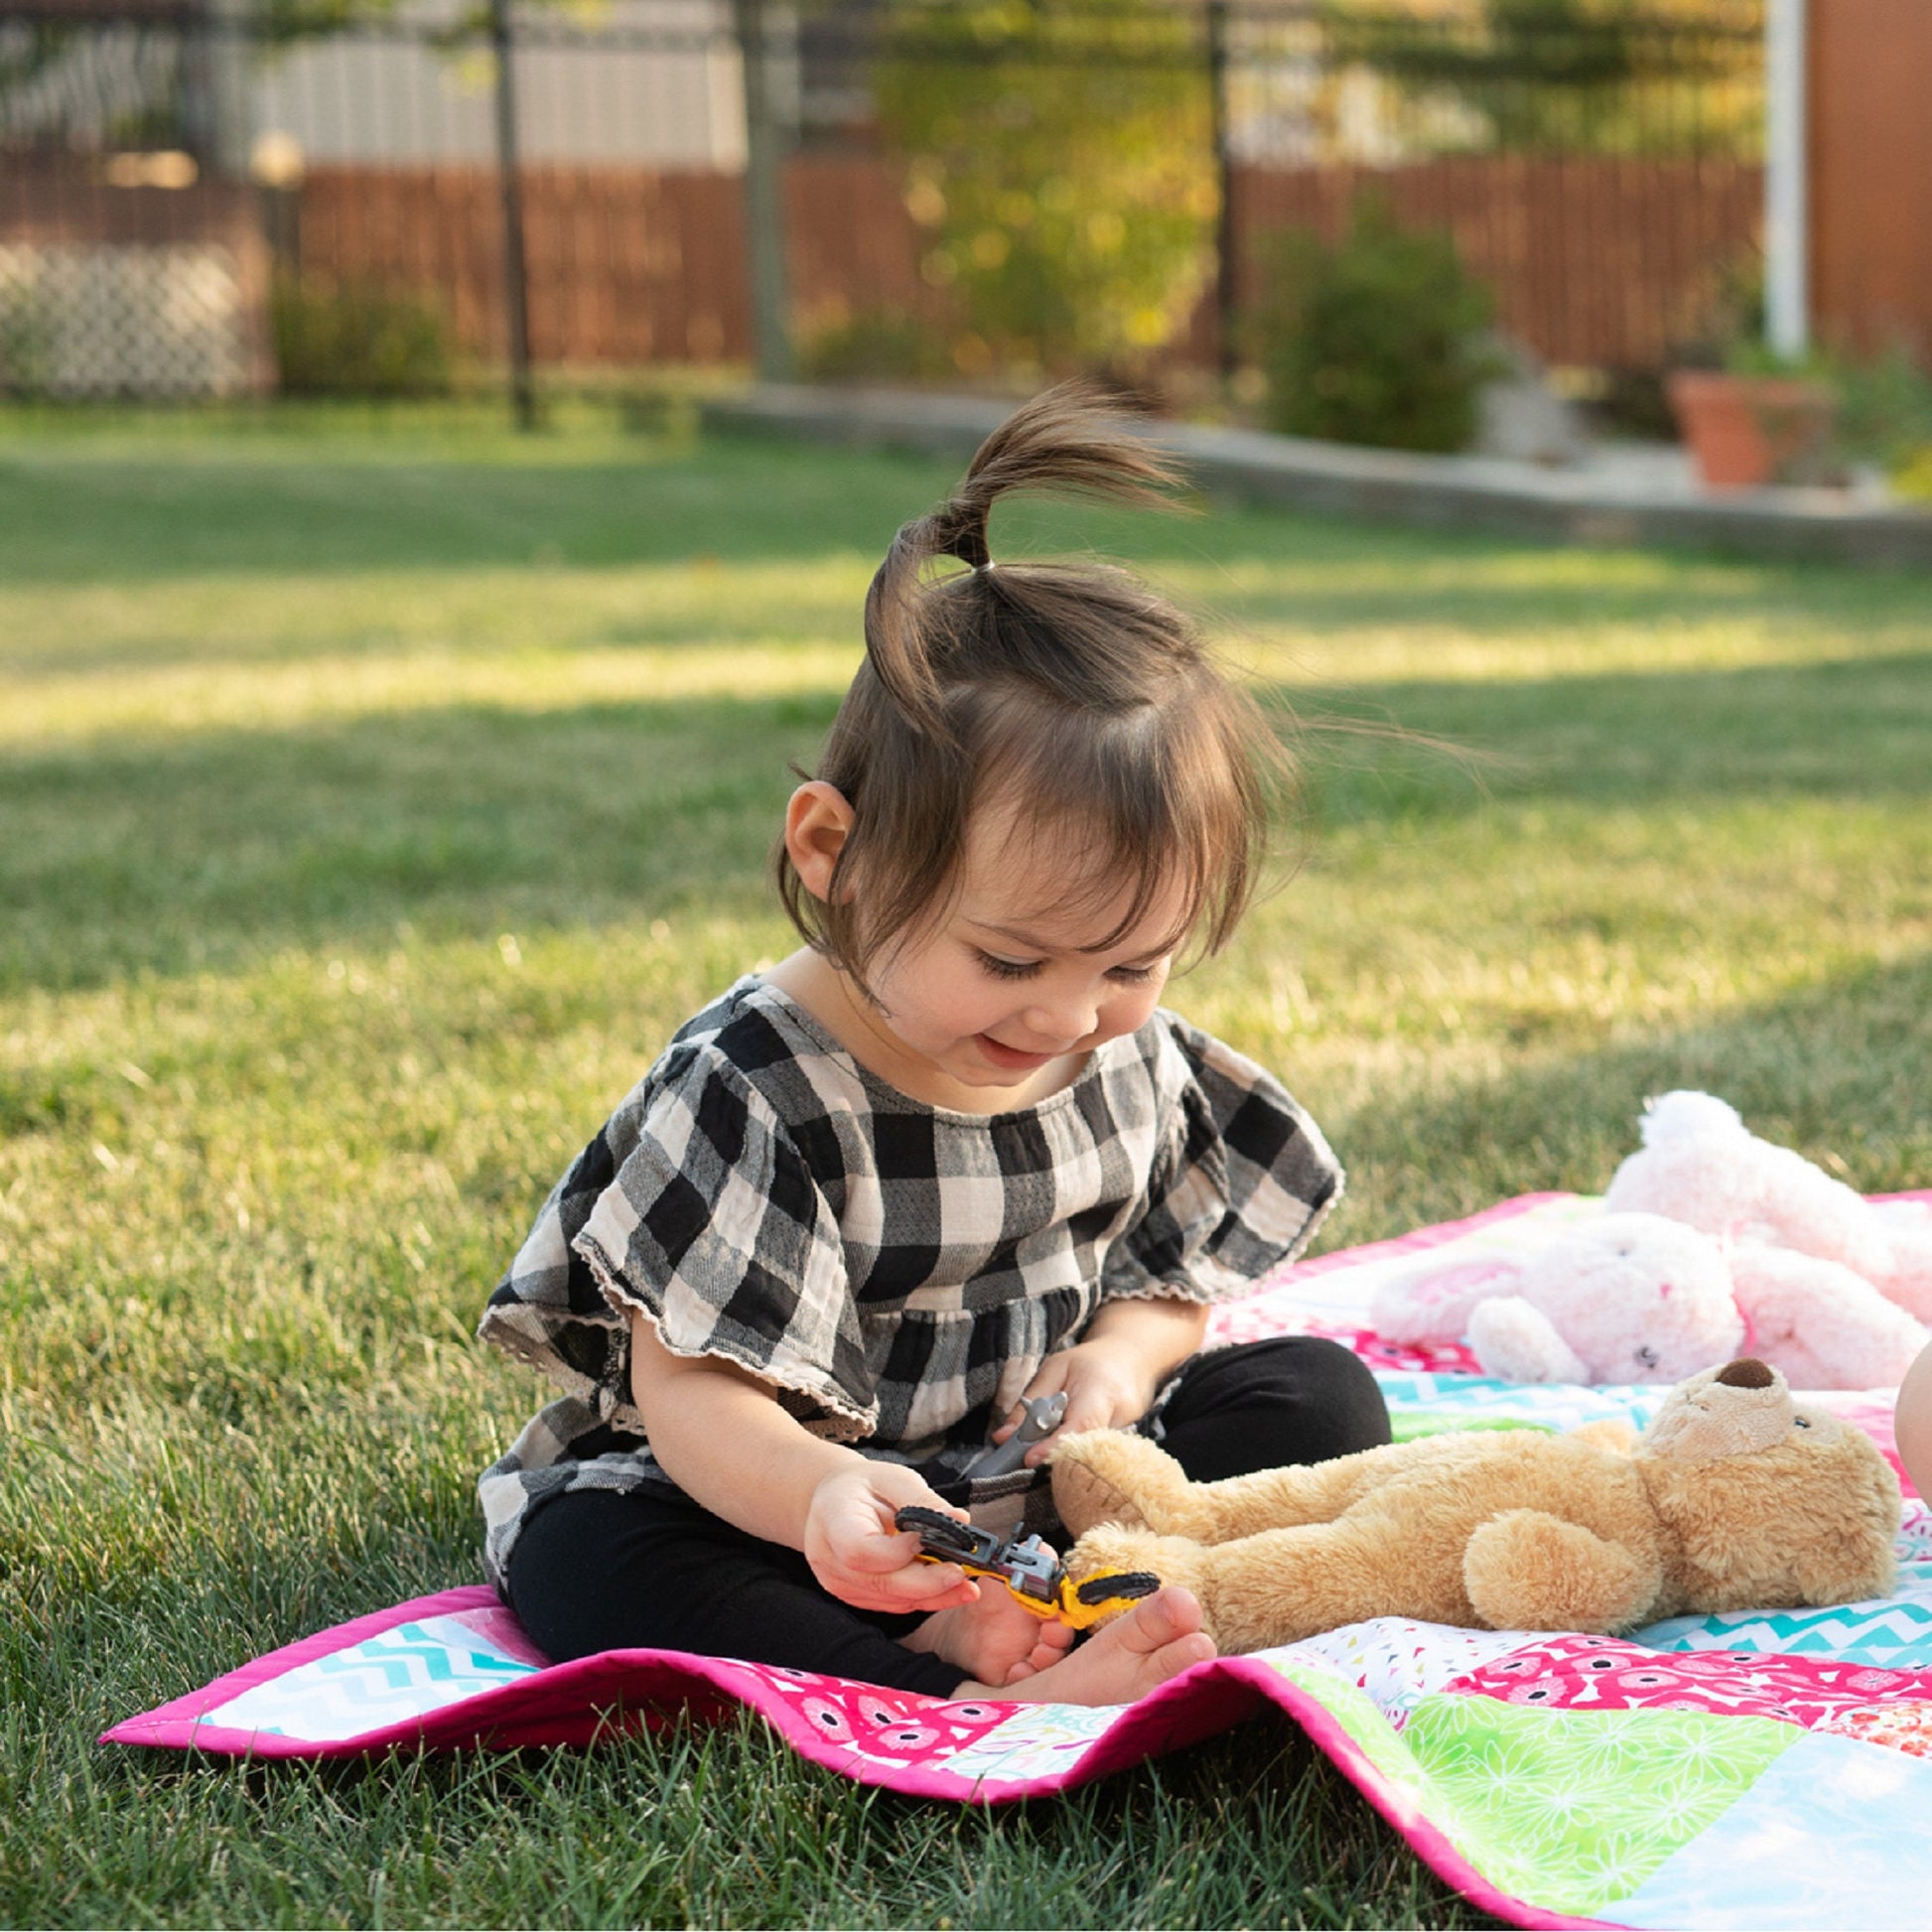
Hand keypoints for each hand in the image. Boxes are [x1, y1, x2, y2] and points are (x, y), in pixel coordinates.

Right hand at [803, 1462, 982, 1614]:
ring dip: (932, 1595)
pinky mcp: (855, 1595)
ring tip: (966, 1584)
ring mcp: (839, 1582)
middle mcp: (829, 1558)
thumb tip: (959, 1520)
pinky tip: (948, 1588)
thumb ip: (925, 1500)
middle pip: (880, 1582)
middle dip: (927, 1582)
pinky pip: (892, 1604)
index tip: (929, 1541)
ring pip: (890, 1599)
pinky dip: (922, 1598)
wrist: (836, 1500)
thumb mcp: (894, 1478)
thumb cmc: (865, 1486)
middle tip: (963, 1573)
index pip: (861, 1551)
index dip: (898, 1553)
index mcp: (833, 1519)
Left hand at [992, 1340, 1158, 1464]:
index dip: (1054, 1446)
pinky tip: (1064, 1447)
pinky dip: (1076, 1455)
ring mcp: (1127, 1432)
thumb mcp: (1054, 1370)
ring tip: (1043, 1449)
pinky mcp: (1126, 1443)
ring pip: (1090, 1456)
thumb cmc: (1088, 1362)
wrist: (1130, 1360)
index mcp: (1101, 1389)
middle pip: (1084, 1448)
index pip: (1080, 1425)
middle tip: (1027, 1458)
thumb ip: (1029, 1403)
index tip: (1029, 1459)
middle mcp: (1120, 1414)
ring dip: (1064, 1457)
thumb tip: (1002, 1437)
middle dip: (1054, 1456)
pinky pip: (1095, 1456)